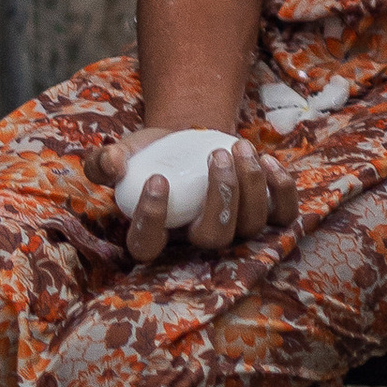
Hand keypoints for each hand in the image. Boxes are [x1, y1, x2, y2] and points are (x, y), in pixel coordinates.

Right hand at [88, 131, 297, 264]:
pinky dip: (282, 190)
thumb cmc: (150, 154)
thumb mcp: (122, 154)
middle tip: (215, 156)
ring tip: (238, 147)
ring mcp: (235, 230)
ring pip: (250, 226)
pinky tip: (267, 160)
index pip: (148, 247)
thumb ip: (103, 163)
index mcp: (156, 235)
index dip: (152, 220)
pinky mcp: (266, 214)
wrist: (187, 139)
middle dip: (221, 198)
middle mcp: (197, 240)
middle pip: (214, 239)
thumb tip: (113, 164)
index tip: (157, 179)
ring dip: (250, 185)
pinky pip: (283, 216)